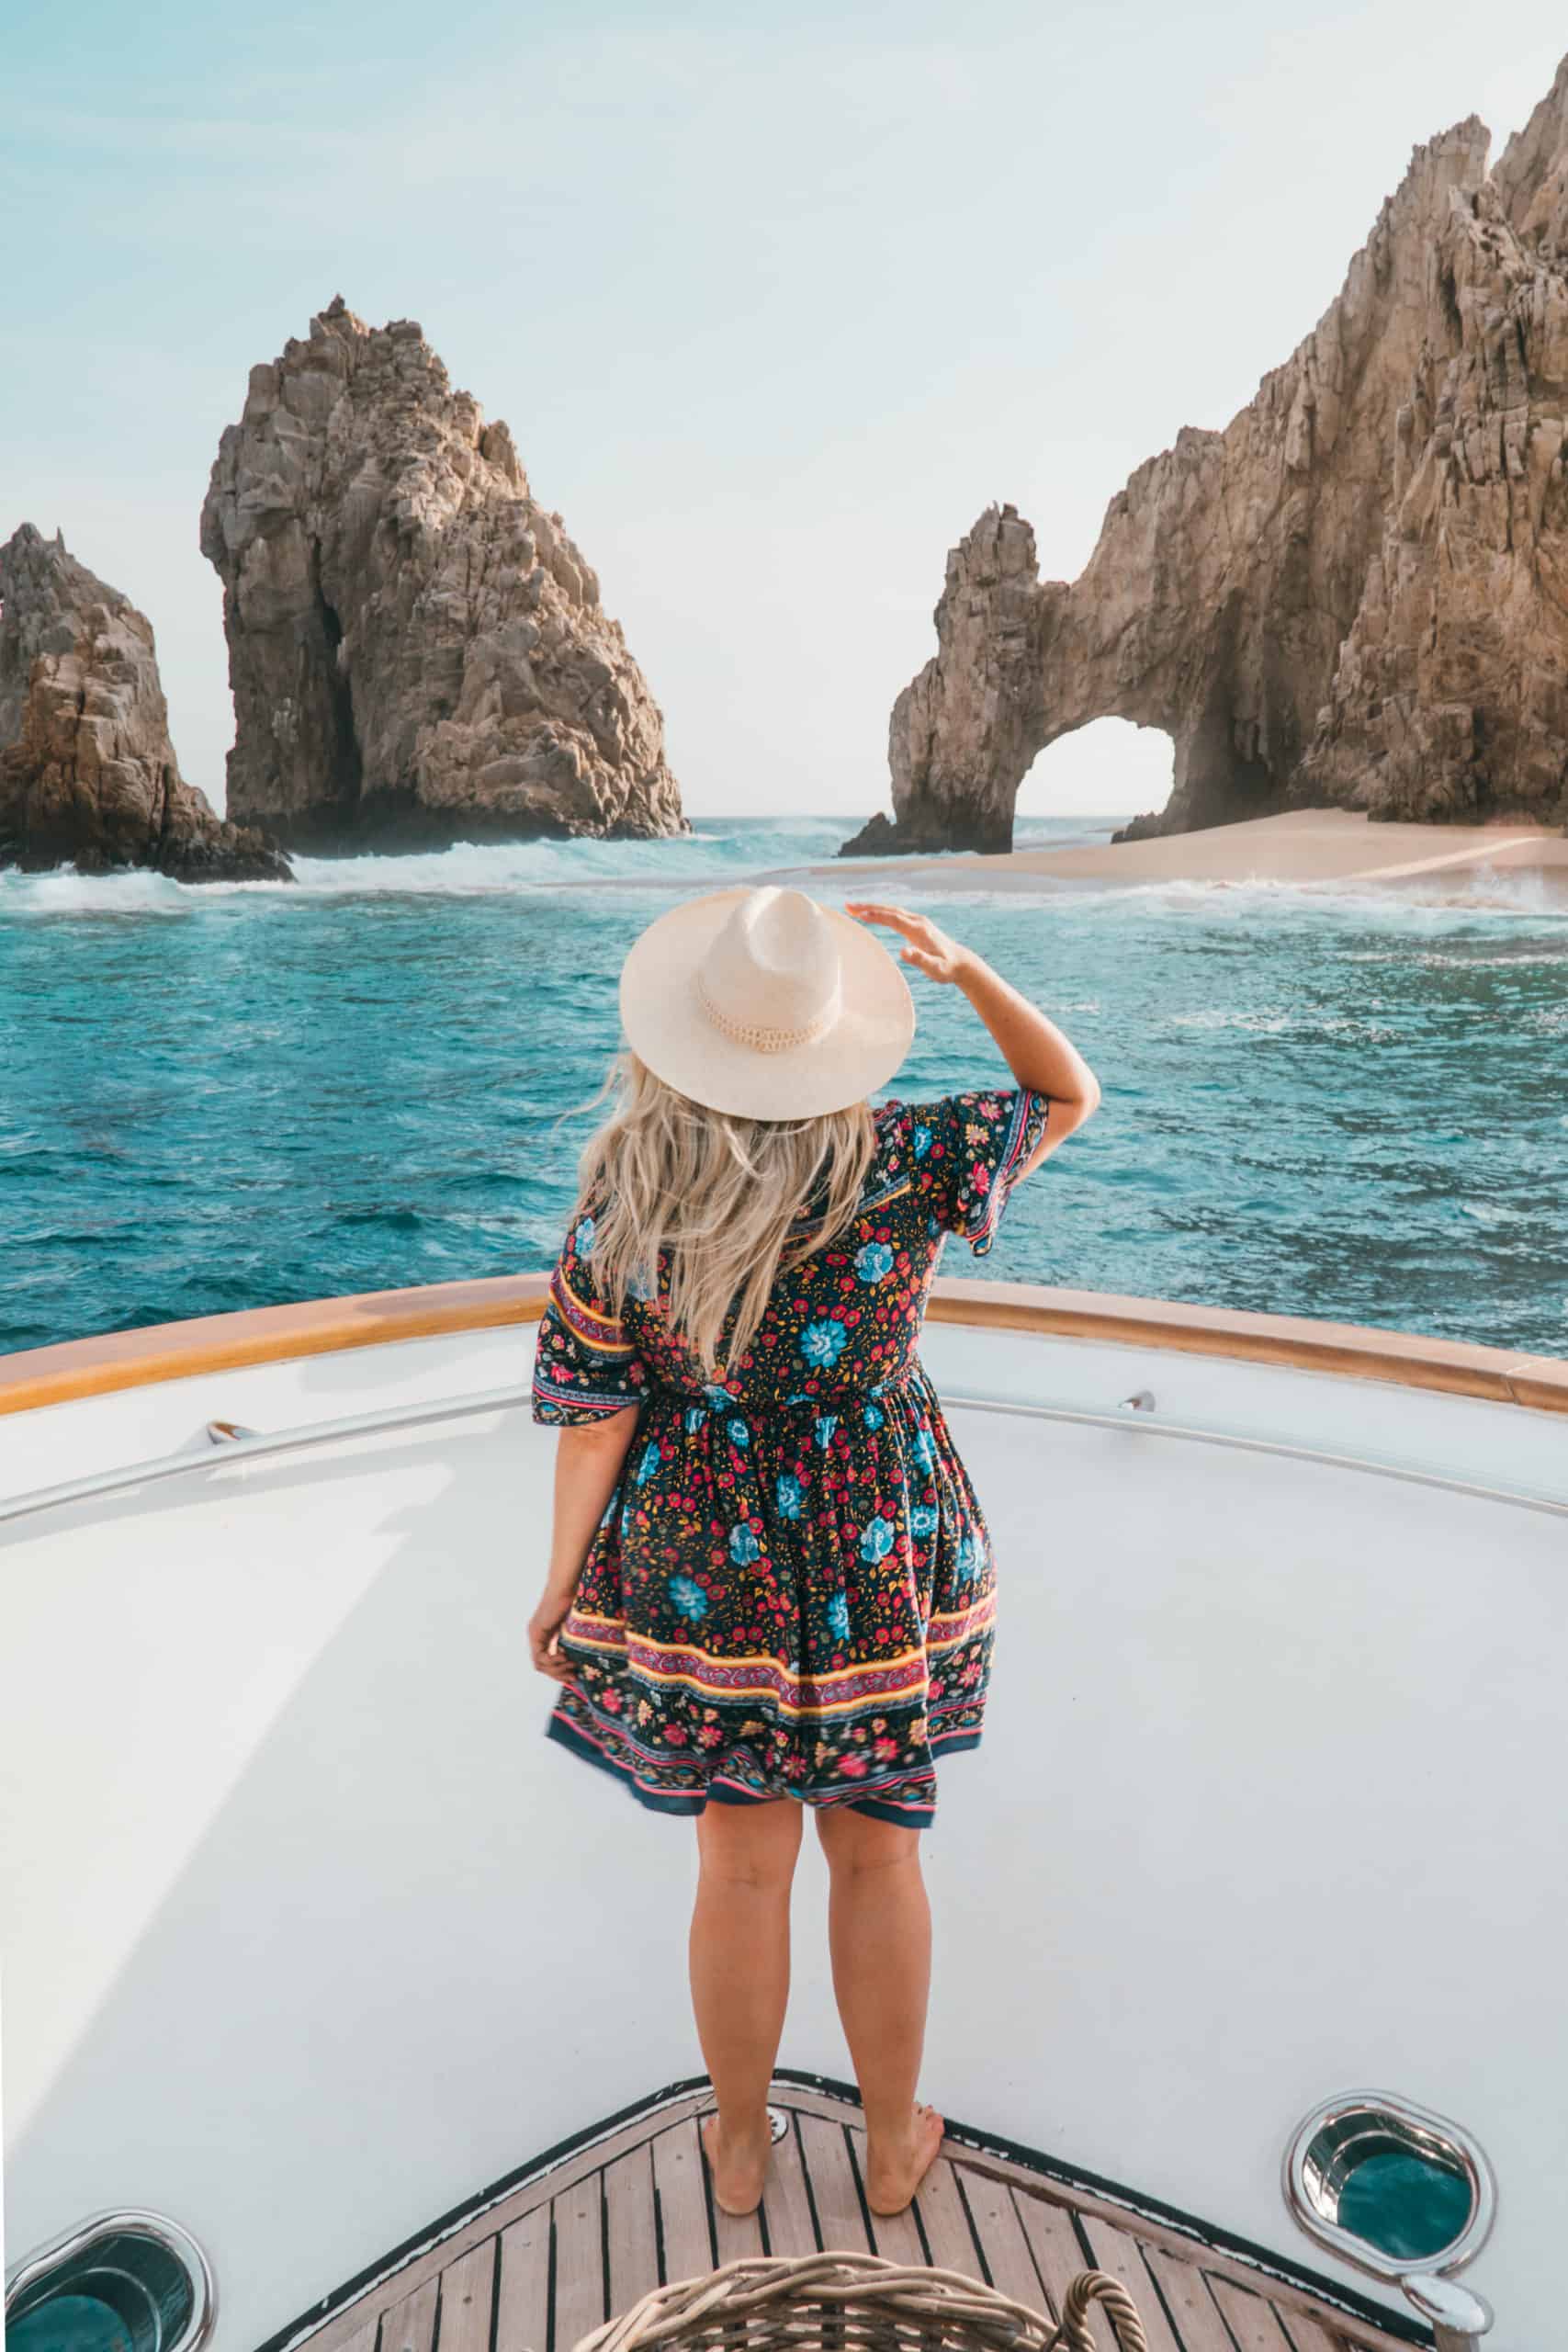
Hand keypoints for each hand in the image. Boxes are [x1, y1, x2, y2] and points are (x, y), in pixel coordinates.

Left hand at [529, 1583, 579, 1681]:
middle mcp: (536, 1636)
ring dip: (556, 1669)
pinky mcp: (536, 1632)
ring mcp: (534, 1634)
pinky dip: (552, 1662)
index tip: (574, 1675)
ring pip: (539, 1665)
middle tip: (573, 1676)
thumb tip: (583, 1660)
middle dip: (558, 1674)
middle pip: (542, 1667)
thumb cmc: (576, 1601)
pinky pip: (540, 1657)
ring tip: (571, 1664)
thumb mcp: (574, 1628)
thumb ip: (573, 1642)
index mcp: (544, 1635)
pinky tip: (564, 1657)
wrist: (568, 1586)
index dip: (559, 1672)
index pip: (546, 1662)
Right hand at [844, 902, 976, 984]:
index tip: (859, 914)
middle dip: (868, 907)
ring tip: (853, 908)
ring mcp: (918, 922)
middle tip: (847, 906)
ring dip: (872, 908)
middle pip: (889, 910)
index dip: (876, 916)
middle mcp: (918, 922)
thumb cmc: (947, 969)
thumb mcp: (936, 969)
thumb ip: (921, 960)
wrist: (961, 963)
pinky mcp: (917, 925)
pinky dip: (881, 912)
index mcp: (919, 930)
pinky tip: (871, 914)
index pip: (894, 919)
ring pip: (891, 910)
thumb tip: (903, 952)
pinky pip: (895, 915)